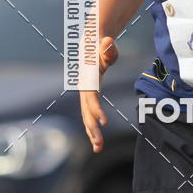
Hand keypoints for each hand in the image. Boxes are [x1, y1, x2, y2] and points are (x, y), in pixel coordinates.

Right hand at [79, 36, 118, 152]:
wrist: (92, 44)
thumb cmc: (102, 44)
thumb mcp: (106, 43)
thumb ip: (108, 47)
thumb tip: (108, 44)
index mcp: (88, 78)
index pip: (91, 97)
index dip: (96, 110)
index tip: (105, 122)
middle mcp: (84, 88)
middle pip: (86, 111)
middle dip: (92, 128)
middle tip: (99, 144)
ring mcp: (85, 93)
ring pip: (86, 115)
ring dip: (91, 132)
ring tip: (98, 148)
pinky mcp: (89, 96)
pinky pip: (90, 113)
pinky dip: (93, 126)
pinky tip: (97, 140)